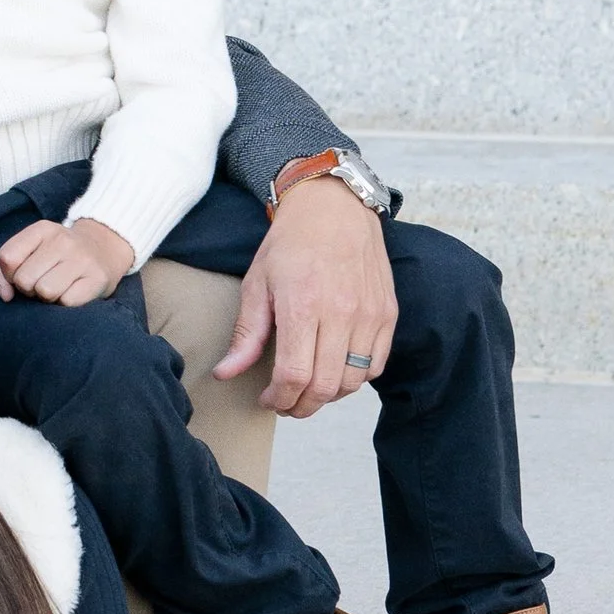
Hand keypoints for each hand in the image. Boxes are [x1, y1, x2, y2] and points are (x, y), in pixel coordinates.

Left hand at [0, 216, 135, 308]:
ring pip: (45, 292)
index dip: (8, 275)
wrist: (104, 250)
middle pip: (24, 279)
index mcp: (42, 230)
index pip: (7, 258)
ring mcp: (82, 258)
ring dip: (47, 298)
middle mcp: (62, 240)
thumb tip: (5, 295)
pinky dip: (65, 304)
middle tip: (42, 283)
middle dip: (28, 289)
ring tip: (56, 289)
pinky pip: (67, 302)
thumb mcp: (28, 254)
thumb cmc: (55, 258)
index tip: (20, 275)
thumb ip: (2, 274)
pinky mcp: (97, 279)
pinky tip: (71, 293)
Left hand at [215, 174, 396, 417]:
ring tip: (308, 390)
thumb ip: (246, 334)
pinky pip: (376, 364)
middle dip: (301, 406)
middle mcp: (342, 313)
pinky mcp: (387, 313)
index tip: (268, 399)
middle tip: (286, 403)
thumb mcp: (257, 283)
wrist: (334, 207)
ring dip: (328, 396)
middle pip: (325, 386)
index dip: (279, 398)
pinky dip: (356, 378)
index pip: (295, 375)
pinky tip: (335, 371)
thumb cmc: (291, 243)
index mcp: (303, 306)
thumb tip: (226, 373)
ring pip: (353, 381)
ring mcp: (369, 314)